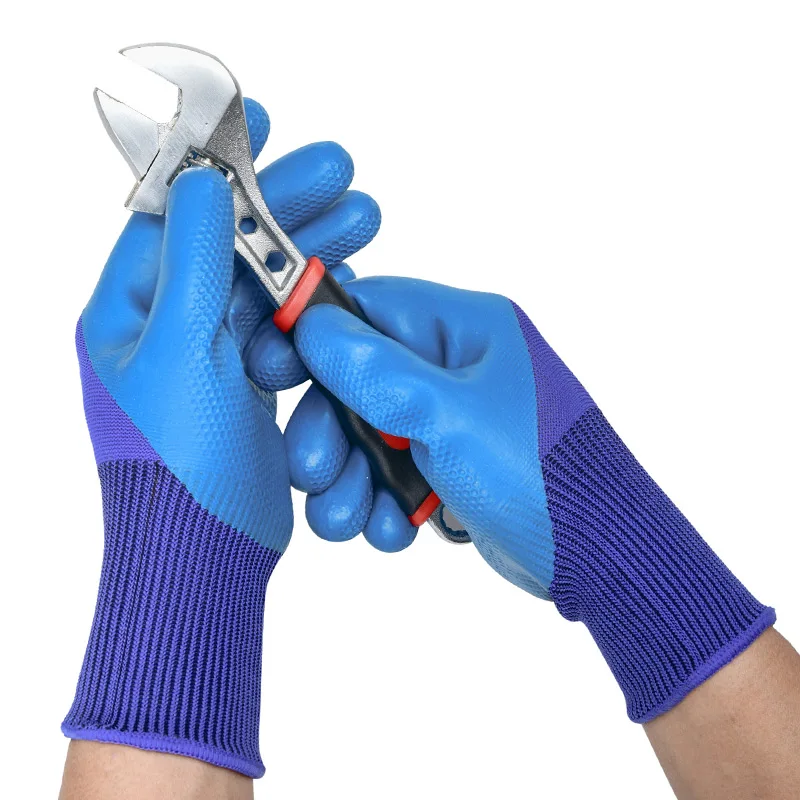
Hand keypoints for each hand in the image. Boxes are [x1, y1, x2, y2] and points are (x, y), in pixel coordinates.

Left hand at [61, 99, 379, 778]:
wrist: (206, 554)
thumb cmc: (179, 469)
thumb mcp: (182, 352)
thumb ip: (193, 261)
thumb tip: (201, 180)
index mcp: (127, 312)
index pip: (172, 214)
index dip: (220, 165)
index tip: (267, 124)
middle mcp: (164, 327)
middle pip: (231, 242)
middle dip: (289, 205)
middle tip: (347, 173)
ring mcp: (209, 356)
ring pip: (264, 280)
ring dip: (314, 247)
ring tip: (371, 218)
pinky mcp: (247, 385)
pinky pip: (282, 322)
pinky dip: (316, 296)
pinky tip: (353, 274)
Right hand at [263, 276, 773, 722]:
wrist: (599, 555)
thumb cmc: (541, 474)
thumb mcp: (449, 416)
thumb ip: (375, 370)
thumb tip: (313, 326)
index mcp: (464, 327)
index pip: (368, 307)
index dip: (312, 336)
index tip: (270, 368)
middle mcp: (455, 366)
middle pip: (358, 382)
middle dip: (330, 434)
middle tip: (312, 473)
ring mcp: (452, 418)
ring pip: (370, 436)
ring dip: (352, 481)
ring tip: (351, 522)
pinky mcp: (451, 465)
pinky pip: (394, 474)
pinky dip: (385, 505)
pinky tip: (396, 533)